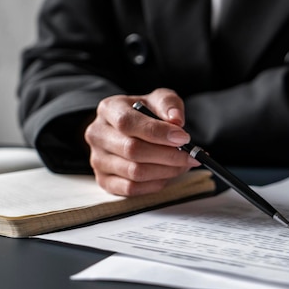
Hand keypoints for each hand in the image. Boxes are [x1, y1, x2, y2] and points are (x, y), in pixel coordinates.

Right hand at [84, 88, 199, 195]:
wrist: (132, 129)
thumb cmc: (146, 113)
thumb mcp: (159, 100)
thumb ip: (169, 105)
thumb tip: (176, 121)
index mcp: (109, 109)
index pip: (128, 123)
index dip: (158, 132)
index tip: (183, 138)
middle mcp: (97, 134)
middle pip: (132, 150)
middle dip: (168, 155)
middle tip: (191, 156)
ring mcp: (98, 159)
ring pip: (134, 172)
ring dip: (166, 171)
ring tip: (184, 164)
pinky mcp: (104, 180)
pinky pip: (131, 188)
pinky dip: (155, 184)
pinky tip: (168, 175)